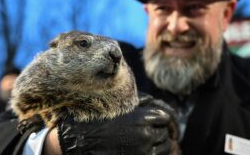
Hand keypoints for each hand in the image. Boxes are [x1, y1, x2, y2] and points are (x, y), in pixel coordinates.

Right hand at [57, 93, 171, 154]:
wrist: (84, 141)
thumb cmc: (100, 120)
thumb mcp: (120, 105)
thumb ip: (139, 101)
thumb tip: (152, 100)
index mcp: (142, 118)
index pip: (165, 117)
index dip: (160, 118)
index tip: (154, 120)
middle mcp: (146, 135)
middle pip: (165, 133)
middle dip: (159, 132)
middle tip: (151, 132)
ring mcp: (143, 151)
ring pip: (164, 148)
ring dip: (159, 145)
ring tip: (149, 143)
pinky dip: (153, 153)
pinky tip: (144, 150)